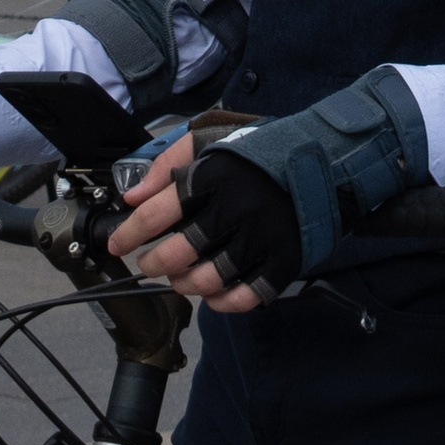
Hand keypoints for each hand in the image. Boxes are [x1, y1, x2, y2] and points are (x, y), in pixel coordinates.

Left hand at [111, 133, 308, 309]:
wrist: (327, 158)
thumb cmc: (261, 152)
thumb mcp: (211, 141)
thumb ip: (168, 163)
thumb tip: (134, 196)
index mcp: (212, 177)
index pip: (156, 214)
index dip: (129, 234)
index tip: (117, 245)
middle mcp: (234, 209)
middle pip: (178, 253)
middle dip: (153, 263)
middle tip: (148, 264)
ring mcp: (261, 238)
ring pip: (209, 279)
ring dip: (185, 285)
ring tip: (178, 279)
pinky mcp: (284, 260)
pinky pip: (247, 296)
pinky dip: (224, 303)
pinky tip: (213, 297)